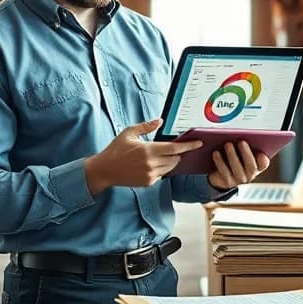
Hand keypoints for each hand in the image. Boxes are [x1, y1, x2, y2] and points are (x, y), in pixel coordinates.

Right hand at [84, 119, 202, 193]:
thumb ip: (146, 126)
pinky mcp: (148, 182)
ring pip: (170, 168)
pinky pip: (162, 175)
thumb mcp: (129, 133)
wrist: (105, 170)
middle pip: (175, 159)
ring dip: (172, 161)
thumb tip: (159, 120)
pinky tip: (155, 163)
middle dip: (179, 153)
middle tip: (178, 147)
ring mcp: (150, 175)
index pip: (174, 148)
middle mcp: (151, 164)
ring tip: (164, 155)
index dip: (188, 146)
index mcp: (148, 150)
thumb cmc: (115, 150)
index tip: (198, 143)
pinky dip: (163, 168)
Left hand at [208, 140, 269, 191]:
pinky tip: (216, 153)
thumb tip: (241, 135)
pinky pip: (224, 172)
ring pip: (237, 169)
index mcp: (256, 165)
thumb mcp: (240, 152)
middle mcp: (250, 175)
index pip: (263, 164)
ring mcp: (239, 180)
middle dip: (246, 153)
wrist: (219, 175)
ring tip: (228, 144)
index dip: (263, 159)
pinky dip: (220, 161)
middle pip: (251, 167)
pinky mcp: (227, 182)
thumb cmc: (233, 158)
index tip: (261, 152)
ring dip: (232, 155)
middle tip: (242, 141)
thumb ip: (245, 145)